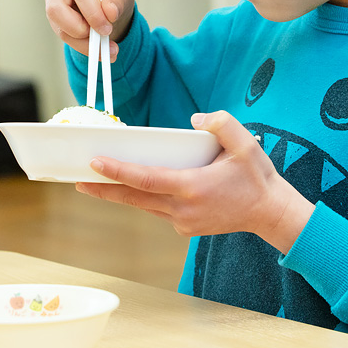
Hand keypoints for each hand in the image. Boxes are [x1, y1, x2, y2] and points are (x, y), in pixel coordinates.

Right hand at [43, 0, 135, 59]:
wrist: (105, 2)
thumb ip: (118, 0)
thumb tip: (109, 13)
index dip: (93, 13)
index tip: (107, 29)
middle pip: (56, 8)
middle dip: (79, 29)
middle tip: (99, 41)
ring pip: (58, 26)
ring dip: (82, 42)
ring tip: (103, 49)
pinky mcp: (52, 16)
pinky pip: (62, 34)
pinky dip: (80, 45)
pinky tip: (96, 49)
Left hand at [75, 111, 314, 253]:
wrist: (271, 214)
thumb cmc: (257, 177)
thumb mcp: (245, 143)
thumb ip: (221, 124)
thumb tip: (195, 119)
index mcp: (192, 187)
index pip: (145, 179)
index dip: (117, 171)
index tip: (94, 164)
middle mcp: (182, 209)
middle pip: (134, 197)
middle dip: (103, 189)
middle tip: (76, 181)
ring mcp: (183, 222)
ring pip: (142, 205)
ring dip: (118, 195)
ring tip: (92, 184)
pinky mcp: (185, 228)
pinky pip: (157, 210)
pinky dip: (142, 199)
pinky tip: (129, 188)